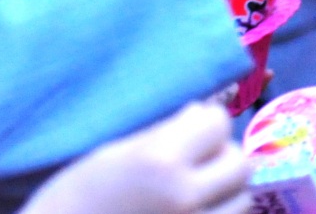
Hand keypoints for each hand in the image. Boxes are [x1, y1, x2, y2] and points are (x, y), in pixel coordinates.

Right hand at [22, 103, 250, 213]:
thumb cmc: (73, 199)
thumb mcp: (113, 153)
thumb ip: (164, 133)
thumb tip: (202, 113)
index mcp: (160, 161)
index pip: (219, 124)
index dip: (206, 124)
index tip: (192, 130)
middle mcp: (184, 197)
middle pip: (241, 164)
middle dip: (223, 157)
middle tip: (198, 163)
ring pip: (242, 202)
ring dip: (225, 193)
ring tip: (195, 195)